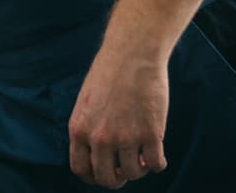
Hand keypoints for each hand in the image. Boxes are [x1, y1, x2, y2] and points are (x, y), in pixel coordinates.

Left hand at [68, 49, 168, 187]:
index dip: (93, 177)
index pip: (81, 169)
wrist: (131, 56)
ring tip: (140, 153)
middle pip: (107, 178)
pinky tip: (156, 151)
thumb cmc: (108, 74)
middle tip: (124, 170)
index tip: (103, 173)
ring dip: (138, 168)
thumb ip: (88, 128)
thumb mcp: (86, 102)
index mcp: (79, 128)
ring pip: (134, 174)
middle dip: (117, 179)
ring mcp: (125, 138)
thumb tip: (95, 154)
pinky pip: (155, 165)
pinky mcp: (150, 134)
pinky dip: (157, 163)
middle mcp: (100, 137)